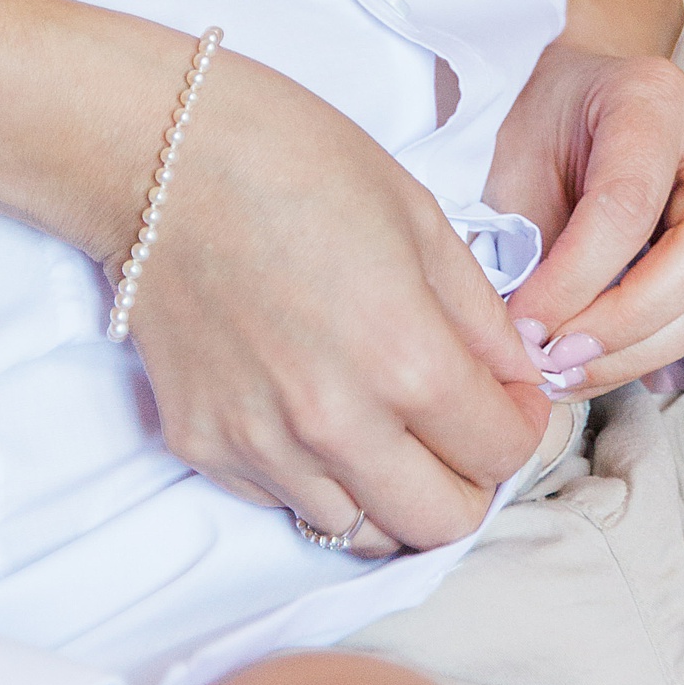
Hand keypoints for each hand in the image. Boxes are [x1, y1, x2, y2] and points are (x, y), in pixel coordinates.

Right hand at [128, 47, 545, 552]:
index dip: (522, 425)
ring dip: (392, 488)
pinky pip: (285, 501)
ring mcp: (261, 445)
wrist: (161, 154)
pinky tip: (315, 406)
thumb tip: (516, 377)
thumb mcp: (418, 216)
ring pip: (362, 530)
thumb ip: (479, 315)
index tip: (511, 396)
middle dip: (471, 481)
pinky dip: (317, 476)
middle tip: (463, 426)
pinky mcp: (203, 446)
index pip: (500, 455)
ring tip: (387, 419)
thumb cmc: (294, 159)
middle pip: (440, 523)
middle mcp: (335, 424)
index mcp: (404, 357)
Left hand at [487, 33, 683, 392]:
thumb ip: (532, 244)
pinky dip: (651, 348)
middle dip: (627, 320)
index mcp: (652, 96)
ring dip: (640, 348)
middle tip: (558, 356)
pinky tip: (596, 362)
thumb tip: (531, 342)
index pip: (628, 203)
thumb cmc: (542, 125)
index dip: (575, 279)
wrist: (573, 99)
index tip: (525, 326)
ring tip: (569, 370)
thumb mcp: (518, 163)